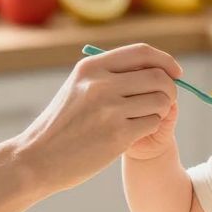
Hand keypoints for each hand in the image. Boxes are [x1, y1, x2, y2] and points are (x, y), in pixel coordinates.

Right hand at [16, 43, 179, 191]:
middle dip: (169, 89)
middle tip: (165, 102)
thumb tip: (154, 69)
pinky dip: (151, 127)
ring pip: (161, 100)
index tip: (175, 73)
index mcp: (91, 68)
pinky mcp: (118, 134)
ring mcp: (110, 109)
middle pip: (158, 76)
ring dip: (160, 111)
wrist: (36, 159)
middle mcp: (101, 84)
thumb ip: (108, 76)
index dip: (165, 61)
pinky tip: (134, 133)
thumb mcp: (76, 89)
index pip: (142, 53)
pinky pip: (154, 122)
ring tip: (144, 119)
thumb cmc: (59, 127)